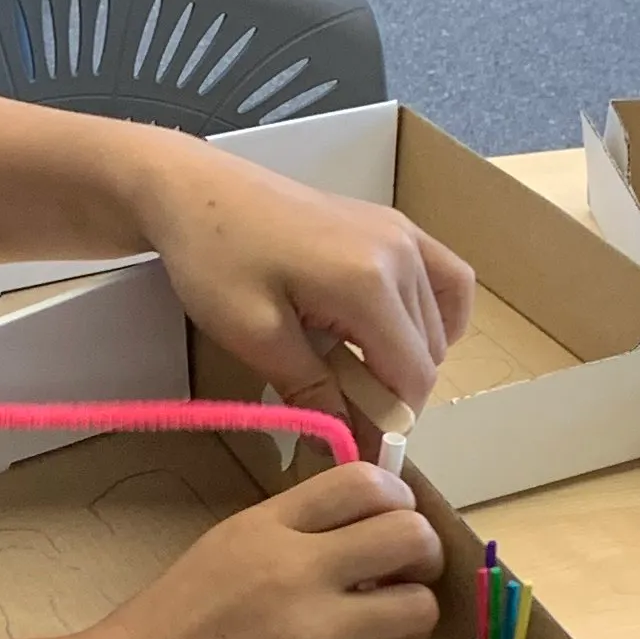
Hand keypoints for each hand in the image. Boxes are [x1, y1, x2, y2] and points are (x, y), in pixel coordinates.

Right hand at [84, 460, 438, 638]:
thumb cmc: (169, 619)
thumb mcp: (226, 546)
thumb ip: (291, 532)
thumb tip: (363, 536)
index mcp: (268, 525)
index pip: (366, 481)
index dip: (399, 501)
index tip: (393, 525)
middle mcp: (295, 570)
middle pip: (409, 537)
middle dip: (421, 559)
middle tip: (402, 580)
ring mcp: (307, 635)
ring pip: (417, 611)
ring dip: (408, 626)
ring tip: (377, 636)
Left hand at [133, 140, 475, 418]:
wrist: (194, 190)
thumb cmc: (214, 259)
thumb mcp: (253, 336)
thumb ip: (311, 391)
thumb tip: (347, 444)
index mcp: (369, 284)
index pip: (412, 378)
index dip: (391, 425)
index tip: (357, 449)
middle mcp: (400, 254)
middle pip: (427, 354)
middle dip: (394, 394)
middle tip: (345, 413)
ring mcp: (401, 231)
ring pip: (437, 322)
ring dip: (408, 358)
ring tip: (358, 373)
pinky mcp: (392, 221)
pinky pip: (445, 277)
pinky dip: (439, 314)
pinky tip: (405, 334)